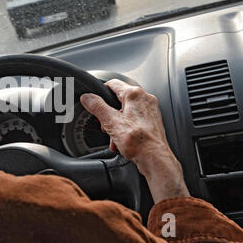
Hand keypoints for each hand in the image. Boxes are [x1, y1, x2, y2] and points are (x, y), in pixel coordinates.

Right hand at [80, 79, 188, 203]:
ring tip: (114, 136)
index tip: (93, 101)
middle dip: (109, 114)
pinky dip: (126, 128)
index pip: (112, 83)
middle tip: (105, 124)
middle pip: (119, 100)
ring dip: (117, 123)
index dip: (100, 92)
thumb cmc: (139, 142)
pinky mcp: (152, 122)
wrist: (155, 158)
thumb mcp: (111, 122)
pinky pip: (134, 120)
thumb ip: (97, 107)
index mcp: (135, 94)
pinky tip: (122, 140)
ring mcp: (150, 110)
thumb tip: (88, 98)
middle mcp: (145, 99)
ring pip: (126, 111)